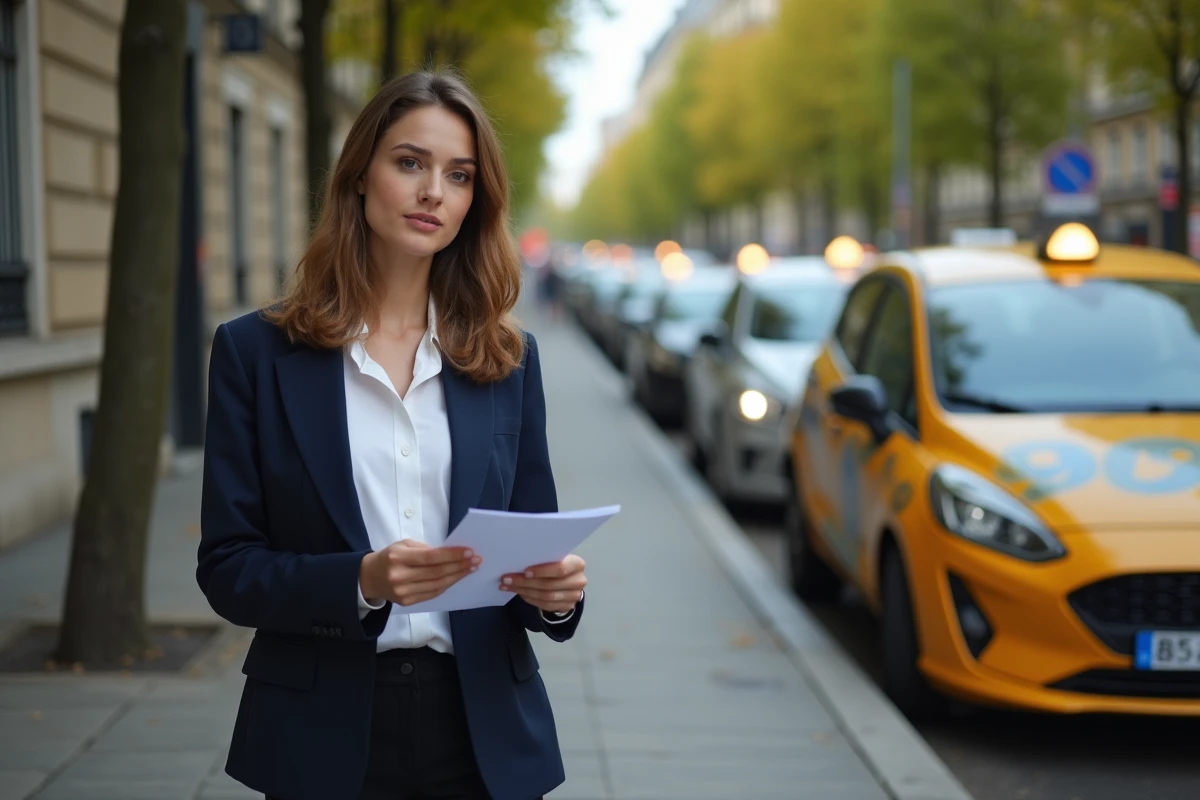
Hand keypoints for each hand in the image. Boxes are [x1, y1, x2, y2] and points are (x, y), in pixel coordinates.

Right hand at [360, 540, 481, 606]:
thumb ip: (426, 549)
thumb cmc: (390, 557)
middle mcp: (400, 576)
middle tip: (475, 560)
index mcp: (398, 558)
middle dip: (459, 566)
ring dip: (457, 576)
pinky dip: (447, 585)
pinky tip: (457, 578)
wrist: (370, 577)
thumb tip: (451, 553)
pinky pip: (432, 594)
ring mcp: (403, 592)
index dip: (452, 555)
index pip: (431, 557)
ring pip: (437, 585)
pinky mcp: (407, 602)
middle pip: (436, 572)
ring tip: (470, 569)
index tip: (469, 551)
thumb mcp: (404, 545)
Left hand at [500, 554, 586, 613]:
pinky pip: (545, 605)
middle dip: (525, 582)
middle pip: (549, 584)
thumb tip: (517, 560)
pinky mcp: (567, 606)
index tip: (524, 571)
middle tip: (506, 579)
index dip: (542, 571)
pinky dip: (530, 599)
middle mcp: (579, 581)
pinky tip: (519, 593)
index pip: (560, 568)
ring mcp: (574, 596)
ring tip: (508, 586)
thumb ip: (543, 558)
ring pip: (546, 597)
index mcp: (577, 564)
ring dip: (524, 591)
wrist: (569, 579)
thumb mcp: (555, 557)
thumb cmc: (557, 563)